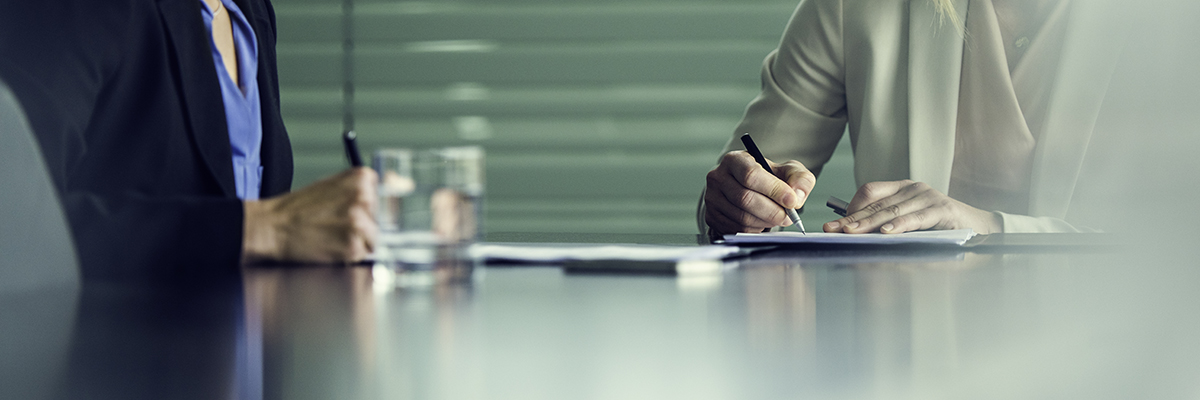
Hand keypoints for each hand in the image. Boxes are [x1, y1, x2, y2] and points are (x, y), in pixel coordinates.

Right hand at [242, 168, 377, 262]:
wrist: (273, 226)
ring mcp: (359, 222)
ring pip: (374, 239)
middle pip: (380, 219)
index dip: (368, 209)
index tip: (351, 212)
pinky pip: (363, 254)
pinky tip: (330, 245)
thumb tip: (397, 190)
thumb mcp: (333, 184)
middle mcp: (364, 197)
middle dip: (362, 226)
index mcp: (362, 177)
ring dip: (356, 242)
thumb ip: (361, 188)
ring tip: (332, 235)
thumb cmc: (299, 208)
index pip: (385, 197)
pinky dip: (349, 255)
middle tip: (335, 224)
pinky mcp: (353, 246)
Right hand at [704, 151, 815, 234]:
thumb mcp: (788, 171)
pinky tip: (762, 222)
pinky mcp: (712, 217)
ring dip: (766, 222)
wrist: (751, 189)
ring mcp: (712, 198)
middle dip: (773, 211)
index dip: (773, 190)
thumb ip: (799, 179)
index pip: (751, 175)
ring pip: (742, 217)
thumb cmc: (769, 178)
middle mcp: (718, 177)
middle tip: (788, 216)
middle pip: (745, 199)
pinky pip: (736, 229)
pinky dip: (755, 230)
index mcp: (734, 160)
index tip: (791, 201)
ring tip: (777, 217)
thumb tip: (797, 196)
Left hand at [823, 180, 1001, 233]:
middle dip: (853, 219)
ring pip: (892, 211)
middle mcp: (914, 188)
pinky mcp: (943, 210)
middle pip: (876, 203)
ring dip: (870, 224)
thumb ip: (886, 227)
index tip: (832, 225)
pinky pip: (916, 218)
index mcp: (902, 189)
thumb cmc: (940, 229)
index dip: (850, 208)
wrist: (980, 230)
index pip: (869, 193)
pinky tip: (886, 234)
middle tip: (833, 231)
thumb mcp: (909, 226)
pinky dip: (900, 226)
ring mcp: (928, 197)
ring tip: (852, 233)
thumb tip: (854, 239)